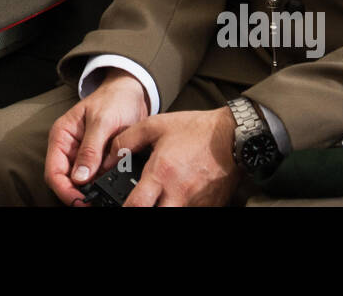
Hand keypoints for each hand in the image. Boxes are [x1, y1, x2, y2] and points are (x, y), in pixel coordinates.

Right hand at [45, 69, 148, 204]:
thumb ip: (91, 148)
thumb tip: (80, 178)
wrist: (133, 92)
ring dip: (92, 192)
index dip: (65, 190)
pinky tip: (114, 188)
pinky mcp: (99, 160)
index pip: (54, 171)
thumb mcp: (103, 121)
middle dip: (79, 195)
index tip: (81, 201)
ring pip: (82, 183)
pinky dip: (104, 185)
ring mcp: (84, 156)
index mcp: (62, 136)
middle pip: (66, 181)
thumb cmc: (114, 99)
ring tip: (106, 197)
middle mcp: (70, 148)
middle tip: (95, 203)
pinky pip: (97, 178)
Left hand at [111, 107, 239, 206]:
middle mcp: (178, 193)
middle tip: (140, 202)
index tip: (116, 205)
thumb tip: (108, 156)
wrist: (234, 135)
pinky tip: (177, 196)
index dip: (123, 208)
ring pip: (173, 215)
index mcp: (162, 174)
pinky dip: (181, 205)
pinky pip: (191, 211)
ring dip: (163, 207)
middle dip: (143, 210)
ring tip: (158, 198)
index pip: (136, 205)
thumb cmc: (196, 130)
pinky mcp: (209, 206)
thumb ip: (127, 140)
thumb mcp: (156, 125)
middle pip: (154, 216)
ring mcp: (195, 203)